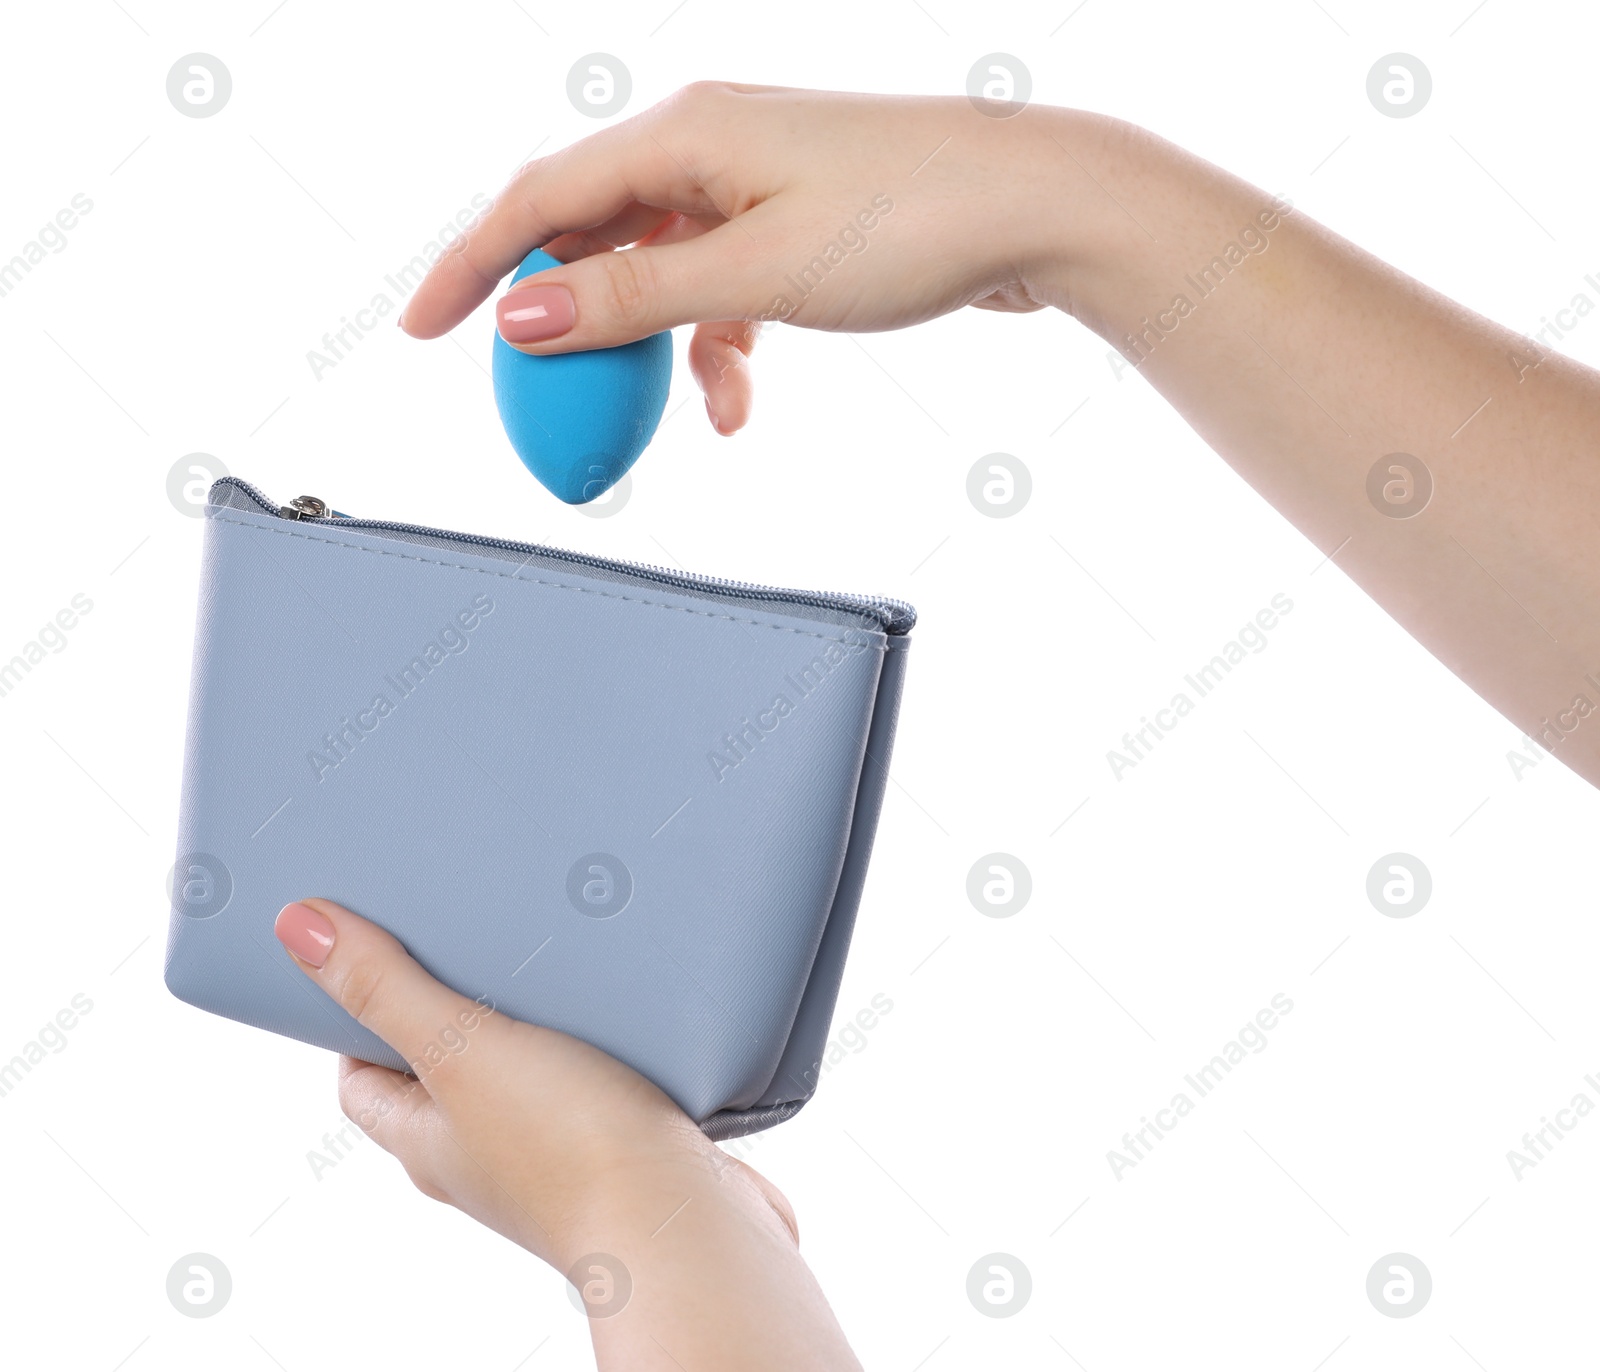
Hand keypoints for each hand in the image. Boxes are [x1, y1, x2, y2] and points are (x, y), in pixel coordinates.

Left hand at [274, 898, 858, 1370]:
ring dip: (528, 1021)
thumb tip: (297, 927)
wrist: (684, 1222)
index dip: (356, 1020)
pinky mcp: (621, 1141)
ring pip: (521, 1074)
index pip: (363, 1080)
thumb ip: (386, 989)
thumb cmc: (568, 1152)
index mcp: (427, 1140)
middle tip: (462, 935)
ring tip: (545, 954)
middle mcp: (482, 1154)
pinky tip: (619, 1005)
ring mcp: (553, 1153)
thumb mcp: (460, 1050)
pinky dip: (593, 1041)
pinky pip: (591, 1080)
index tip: (370, 954)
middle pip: (442, 1073)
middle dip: (447, 1006)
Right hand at [401, 82, 1599, 788]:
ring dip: (661, 348)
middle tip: (543, 395)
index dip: (471, 267)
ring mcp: (758, 182)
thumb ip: (633, 299)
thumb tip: (521, 312)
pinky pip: (724, 286)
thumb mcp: (754, 274)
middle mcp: (711, 143)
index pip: (539, 200)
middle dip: (569, 320)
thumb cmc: (909, 224)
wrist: (1040, 209)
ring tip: (686, 415)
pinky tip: (738, 400)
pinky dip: (719, 345)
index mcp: (684, 134)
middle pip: (595, 234)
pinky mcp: (801, 222)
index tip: (422, 332)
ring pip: (664, 271)